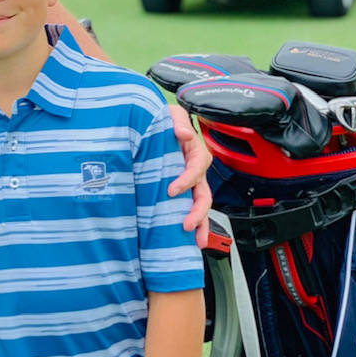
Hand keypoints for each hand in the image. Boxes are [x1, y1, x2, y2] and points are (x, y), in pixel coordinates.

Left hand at [168, 103, 211, 247]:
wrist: (151, 126)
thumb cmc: (162, 120)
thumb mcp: (170, 115)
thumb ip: (178, 121)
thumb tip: (183, 134)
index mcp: (195, 152)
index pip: (197, 168)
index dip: (187, 180)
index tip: (172, 190)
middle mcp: (195, 170)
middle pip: (204, 193)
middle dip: (198, 212)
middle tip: (187, 225)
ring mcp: (189, 182)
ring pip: (200, 205)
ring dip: (200, 224)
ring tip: (196, 241)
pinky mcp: (179, 190)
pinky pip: (188, 207)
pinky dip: (191, 223)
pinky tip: (186, 239)